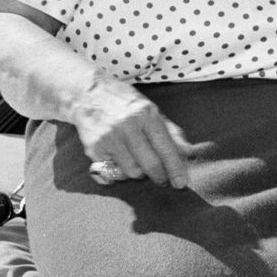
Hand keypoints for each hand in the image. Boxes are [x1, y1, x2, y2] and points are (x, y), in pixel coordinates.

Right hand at [70, 78, 192, 188]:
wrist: (86, 93)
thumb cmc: (124, 103)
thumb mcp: (150, 110)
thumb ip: (171, 132)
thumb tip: (189, 152)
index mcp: (145, 115)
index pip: (165, 148)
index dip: (175, 169)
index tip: (181, 183)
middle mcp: (126, 126)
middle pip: (150, 164)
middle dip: (159, 176)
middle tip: (161, 178)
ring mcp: (108, 138)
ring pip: (131, 171)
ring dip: (137, 172)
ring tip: (136, 161)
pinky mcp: (93, 148)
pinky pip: (111, 173)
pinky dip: (118, 172)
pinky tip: (118, 160)